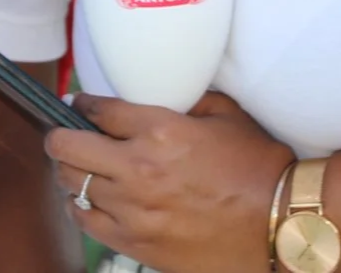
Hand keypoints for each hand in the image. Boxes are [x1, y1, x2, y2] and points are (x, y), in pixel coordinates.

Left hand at [45, 93, 291, 272]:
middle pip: (68, 147)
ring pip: (73, 186)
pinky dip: (80, 209)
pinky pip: (89, 224)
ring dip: (69, 173)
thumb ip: (184, 98)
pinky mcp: (141, 245)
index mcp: (159, 130)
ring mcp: (136, 212)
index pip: (96, 110)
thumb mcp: (223, 114)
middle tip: (62, 133)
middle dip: (59, 136)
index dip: (81, 104)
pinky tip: (85, 202)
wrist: (280, 225)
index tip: (79, 105)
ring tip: (74, 168)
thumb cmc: (258, 166)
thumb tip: (156, 95)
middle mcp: (139, 170)